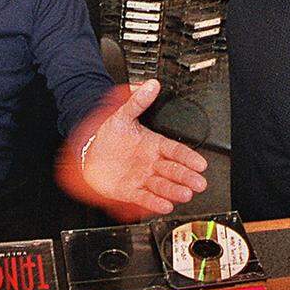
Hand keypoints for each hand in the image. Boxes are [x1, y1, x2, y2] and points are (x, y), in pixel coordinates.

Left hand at [57, 79, 206, 220]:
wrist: (88, 150)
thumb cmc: (108, 134)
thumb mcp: (122, 114)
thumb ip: (138, 101)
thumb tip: (151, 85)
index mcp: (154, 144)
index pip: (176, 151)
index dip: (189, 158)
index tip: (200, 163)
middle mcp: (151, 162)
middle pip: (173, 170)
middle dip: (187, 177)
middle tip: (199, 183)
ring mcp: (142, 177)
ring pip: (162, 185)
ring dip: (174, 190)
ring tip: (185, 194)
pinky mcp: (131, 190)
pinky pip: (145, 197)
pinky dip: (155, 202)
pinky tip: (165, 205)